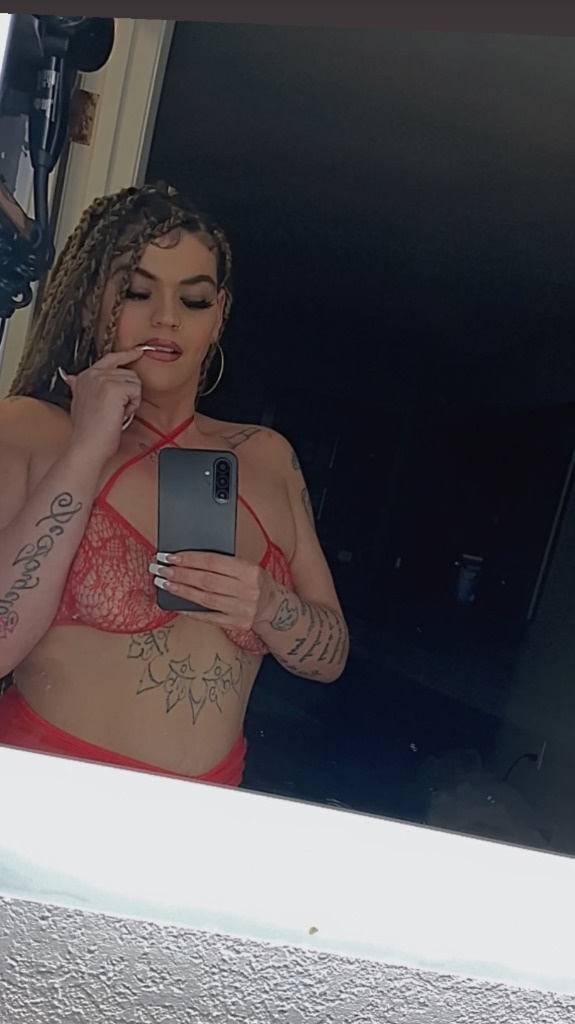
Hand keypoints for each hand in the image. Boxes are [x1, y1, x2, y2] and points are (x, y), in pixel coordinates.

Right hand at [65, 349, 143, 462]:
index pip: (111, 358)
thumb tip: (71, 377)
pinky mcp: (114, 389)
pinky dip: (133, 406)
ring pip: (135, 382)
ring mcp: (103, 380)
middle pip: (128, 372)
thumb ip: (78, 387)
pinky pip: (136, 391)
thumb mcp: (79, 402)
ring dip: (131, 400)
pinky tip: (120, 415)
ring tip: (116, 413)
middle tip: (115, 410)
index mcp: (85, 376)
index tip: (139, 351)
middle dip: (128, 393)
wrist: (87, 445)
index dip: (127, 354)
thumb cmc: (87, 430)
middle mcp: (93, 374)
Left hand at [149, 551, 278, 630]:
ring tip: (164, 583)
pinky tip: (176, 604)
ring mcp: (242, 610)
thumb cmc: (253, 581)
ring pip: (205, 599)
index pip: (214, 562)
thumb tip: (187, 560)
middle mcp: (248, 591)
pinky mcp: (237, 624)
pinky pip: (208, 617)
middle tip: (161, 569)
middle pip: (207, 581)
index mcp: (250, 570)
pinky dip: (191, 610)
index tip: (170, 556)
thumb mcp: (246, 566)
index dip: (190, 559)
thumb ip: (223, 563)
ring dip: (181, 591)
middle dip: (181, 574)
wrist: (271, 606)